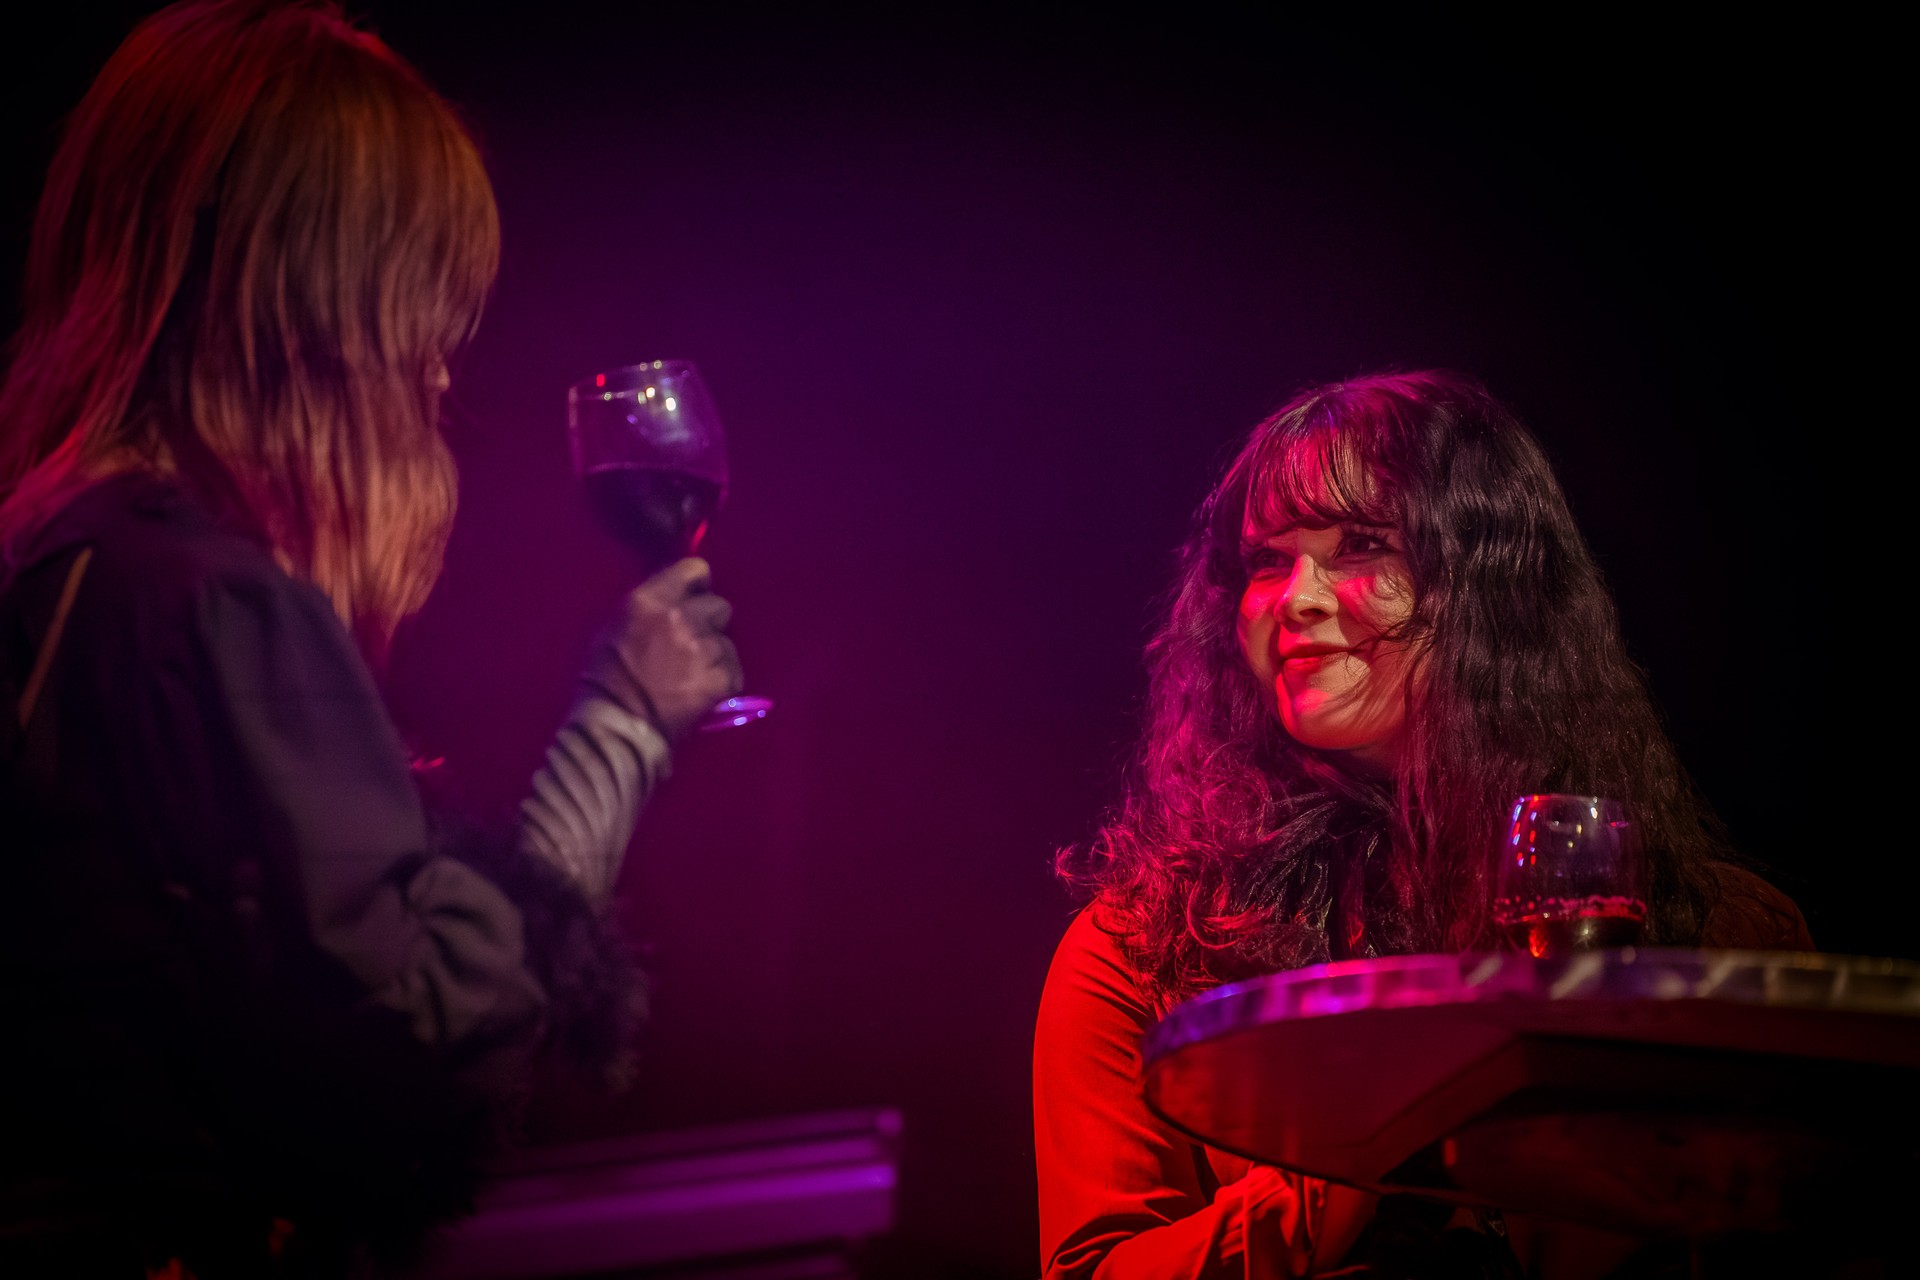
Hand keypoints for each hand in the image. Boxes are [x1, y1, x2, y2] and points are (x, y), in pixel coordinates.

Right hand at [581, 557, 742, 740]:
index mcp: (651, 600)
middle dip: (709, 621)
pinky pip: (734, 670)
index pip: (695, 569)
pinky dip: (723, 680)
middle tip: (693, 642)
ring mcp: (704, 648)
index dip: (697, 585)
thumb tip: (674, 598)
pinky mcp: (722, 677)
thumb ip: (650, 606)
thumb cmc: (606, 678)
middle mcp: (682, 617)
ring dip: (715, 653)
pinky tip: (703, 691)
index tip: (694, 597)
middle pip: (718, 605)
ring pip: (727, 640)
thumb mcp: (616, 626)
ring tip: (694, 673)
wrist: (619, 726)